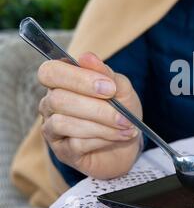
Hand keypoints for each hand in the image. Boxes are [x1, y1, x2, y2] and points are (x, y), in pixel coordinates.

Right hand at [38, 52, 142, 179]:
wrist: (129, 144)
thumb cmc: (122, 111)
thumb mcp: (122, 90)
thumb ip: (107, 74)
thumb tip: (87, 57)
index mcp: (62, 82)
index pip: (50, 72)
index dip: (77, 78)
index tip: (109, 87)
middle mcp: (51, 103)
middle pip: (58, 99)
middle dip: (96, 107)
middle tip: (123, 114)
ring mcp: (53, 129)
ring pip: (64, 122)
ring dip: (102, 125)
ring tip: (126, 126)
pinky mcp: (62, 151)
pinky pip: (76, 143)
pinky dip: (103, 139)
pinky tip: (119, 137)